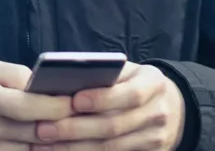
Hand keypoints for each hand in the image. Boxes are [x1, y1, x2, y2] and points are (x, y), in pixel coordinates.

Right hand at [0, 56, 73, 150]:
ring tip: (74, 130)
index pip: (25, 106)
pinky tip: (49, 143)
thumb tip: (42, 84)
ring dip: (54, 142)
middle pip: (33, 131)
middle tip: (84, 117)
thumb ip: (11, 73)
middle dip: (62, 125)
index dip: (55, 105)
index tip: (76, 101)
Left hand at [32, 62, 184, 150]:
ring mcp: (155, 139)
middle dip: (75, 129)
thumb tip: (62, 82)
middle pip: (114, 126)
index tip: (73, 101)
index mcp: (153, 84)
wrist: (171, 107)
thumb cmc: (135, 83)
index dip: (101, 99)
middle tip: (44, 129)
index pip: (129, 94)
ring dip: (74, 148)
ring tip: (45, 145)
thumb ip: (103, 74)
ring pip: (111, 148)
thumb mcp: (127, 71)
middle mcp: (158, 113)